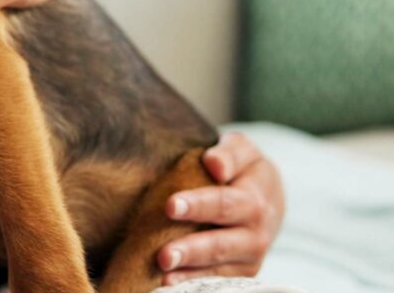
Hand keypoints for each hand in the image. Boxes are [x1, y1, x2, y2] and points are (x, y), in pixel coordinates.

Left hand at [157, 133, 285, 285]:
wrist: (266, 194)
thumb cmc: (242, 166)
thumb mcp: (240, 149)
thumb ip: (229, 152)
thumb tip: (215, 164)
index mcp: (255, 197)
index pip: (224, 202)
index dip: (199, 205)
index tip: (171, 206)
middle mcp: (257, 231)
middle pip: (222, 242)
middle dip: (192, 249)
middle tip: (163, 254)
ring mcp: (251, 255)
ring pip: (221, 266)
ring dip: (191, 271)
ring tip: (164, 272)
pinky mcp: (242, 271)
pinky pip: (219, 280)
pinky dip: (195, 282)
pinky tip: (170, 284)